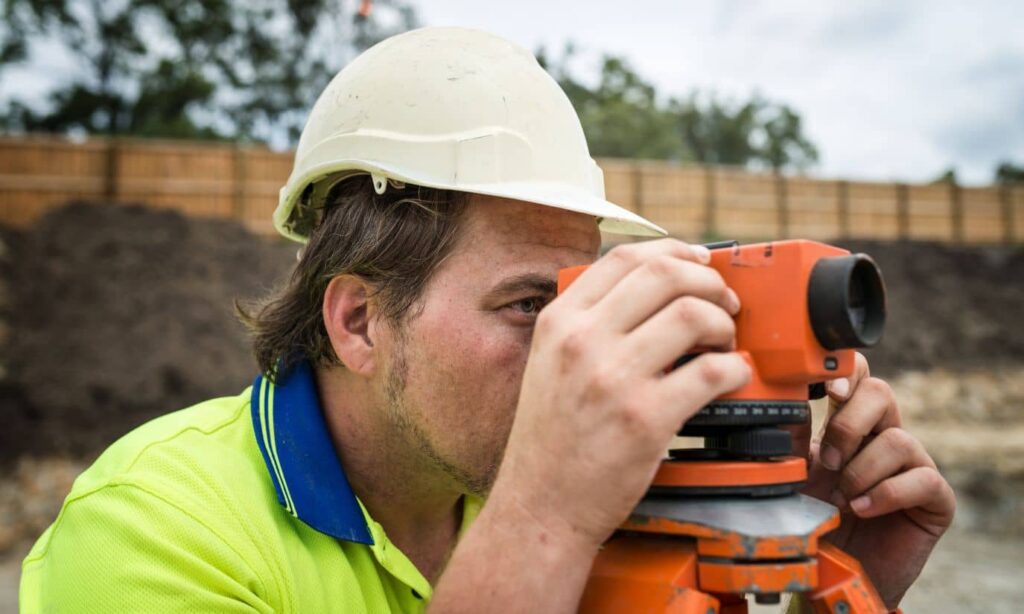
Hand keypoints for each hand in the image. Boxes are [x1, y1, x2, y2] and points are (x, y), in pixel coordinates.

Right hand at [491, 239, 750, 551]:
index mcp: (559, 322)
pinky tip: (730, 378)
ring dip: (724, 324)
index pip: (625, 257)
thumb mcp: (549, 364)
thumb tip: (653, 290)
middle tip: (725, 303)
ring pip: (694, 314)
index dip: (674, 251)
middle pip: (665, 274)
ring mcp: (613, 378)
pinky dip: (735, 369)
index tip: (699, 262)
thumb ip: (588, 324)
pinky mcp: (646, 418)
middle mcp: (582, 341)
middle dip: (709, 281)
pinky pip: (713, 371)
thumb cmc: (551, 439)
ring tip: (723, 345)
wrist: (541, 505)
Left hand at [791, 352, 955, 608]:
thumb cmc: (813, 521)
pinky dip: (887, 493)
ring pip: (898, 439)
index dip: (846, 370)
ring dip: (862, 470)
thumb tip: (786, 398)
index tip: (827, 387)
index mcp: (849, 424)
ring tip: (844, 498)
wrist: (833, 572)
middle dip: (849, 424)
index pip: (857, 376)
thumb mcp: (793, 475)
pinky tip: (863, 510)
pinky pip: (922, 478)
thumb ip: (792, 438)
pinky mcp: (933, 499)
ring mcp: (912, 465)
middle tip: (828, 461)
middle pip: (881, 393)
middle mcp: (883, 437)